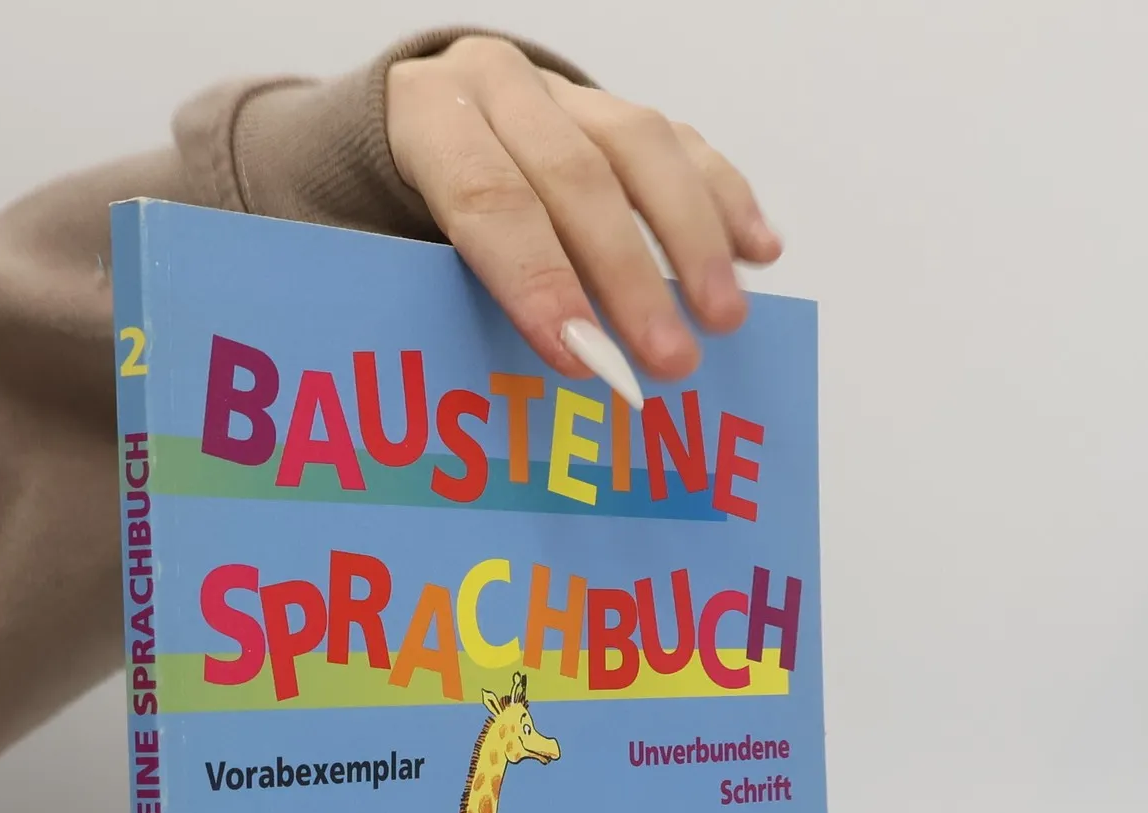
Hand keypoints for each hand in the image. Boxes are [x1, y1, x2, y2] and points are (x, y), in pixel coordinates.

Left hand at [386, 37, 780, 384]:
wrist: (418, 131)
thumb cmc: (396, 219)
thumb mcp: (389, 249)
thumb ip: (443, 298)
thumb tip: (511, 390)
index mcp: (429, 117)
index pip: (488, 198)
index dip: (537, 279)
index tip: (581, 357)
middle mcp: (501, 88)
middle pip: (576, 177)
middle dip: (628, 278)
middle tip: (668, 359)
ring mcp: (568, 92)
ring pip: (643, 148)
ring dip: (692, 240)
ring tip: (724, 317)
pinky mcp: (618, 109)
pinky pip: (683, 145)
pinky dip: (724, 199)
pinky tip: (758, 251)